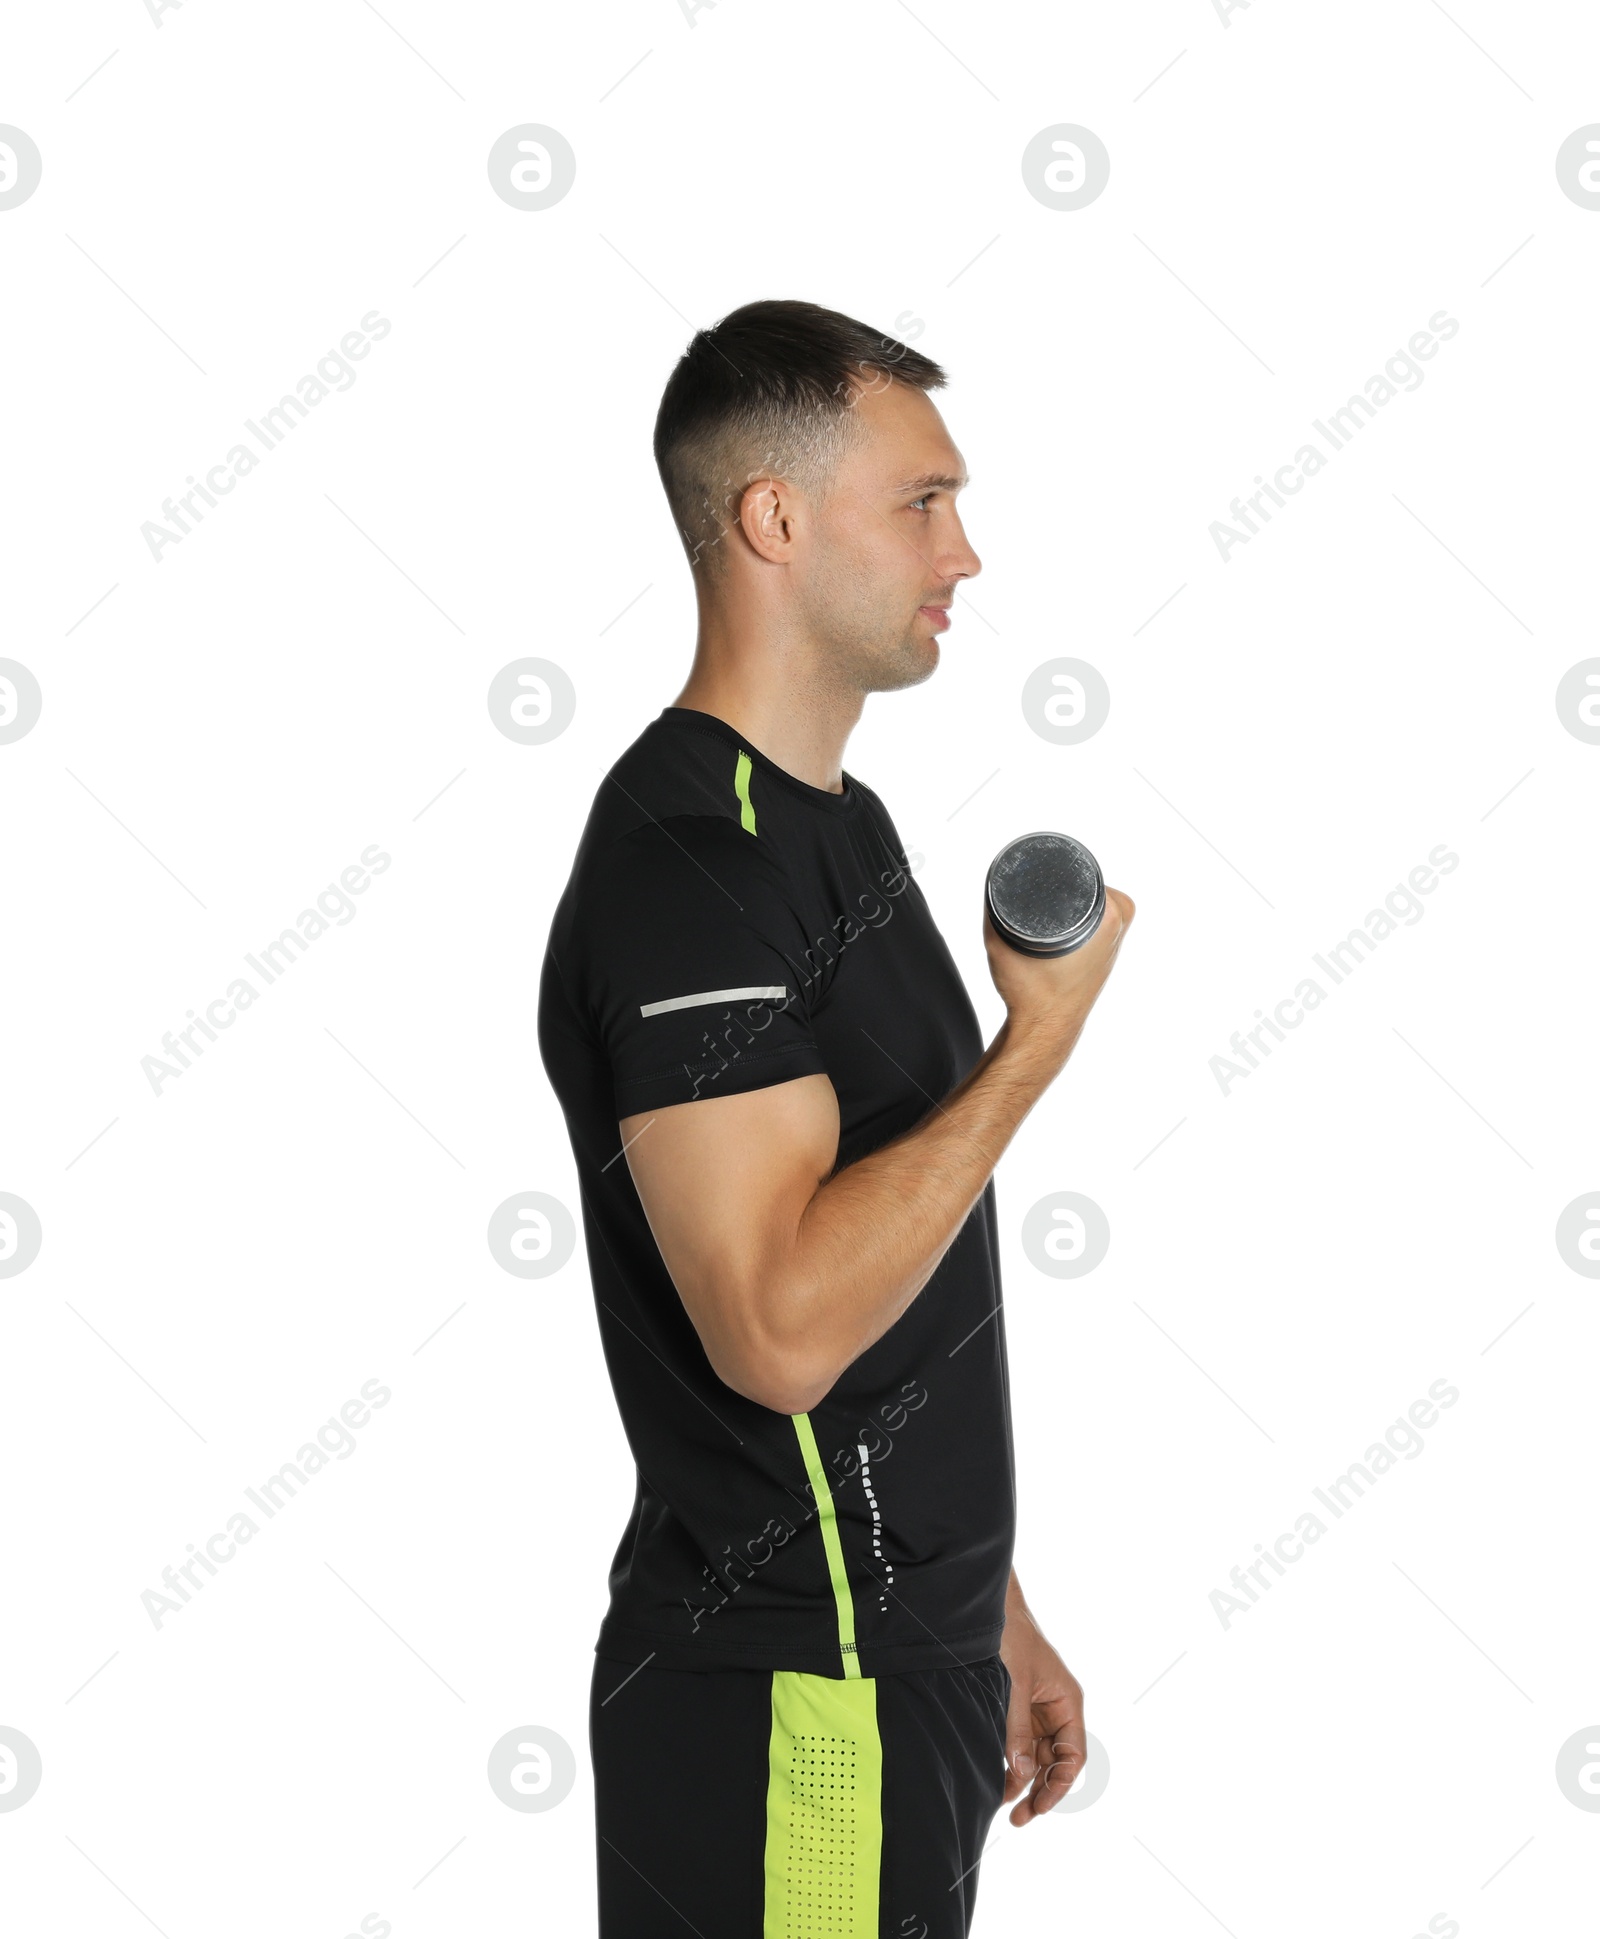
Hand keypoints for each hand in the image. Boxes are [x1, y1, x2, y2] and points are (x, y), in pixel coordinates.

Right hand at [983, 886, 1134, 1052]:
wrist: (1042, 1029)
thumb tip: (992, 884)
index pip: (1092, 875)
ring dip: (1077, 907)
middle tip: (1045, 900)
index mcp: (1107, 921)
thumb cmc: (1030, 991)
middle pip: (1099, 888)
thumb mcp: (1003, 944)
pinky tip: (1061, 932)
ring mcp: (1113, 949)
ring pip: (1101, 909)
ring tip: (1050, 917)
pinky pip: (1099, 928)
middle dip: (1071, 889)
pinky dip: (1082, 924)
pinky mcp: (1103, 961)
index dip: (1065, 871)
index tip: (1045, 879)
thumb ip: (994, 912)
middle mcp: (1117, 933)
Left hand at [998, 1602, 1086, 1824]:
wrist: (990, 1610)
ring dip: (1023, 1780)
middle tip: (1019, 1818)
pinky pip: (1019, 1742)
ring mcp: (1037, 1710)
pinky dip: (1011, 1761)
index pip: (1073, 1755)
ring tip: (1004, 1805)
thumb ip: (1018, 1729)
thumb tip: (1023, 1772)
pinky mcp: (1018, 1708)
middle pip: (1055, 1761)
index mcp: (1068, 1702)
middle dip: (1040, 1790)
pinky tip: (998, 1778)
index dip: (1059, 1784)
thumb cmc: (1012, 1638)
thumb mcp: (1016, 1685)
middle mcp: (1057, 1710)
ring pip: (1036, 1756)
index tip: (1039, 1806)